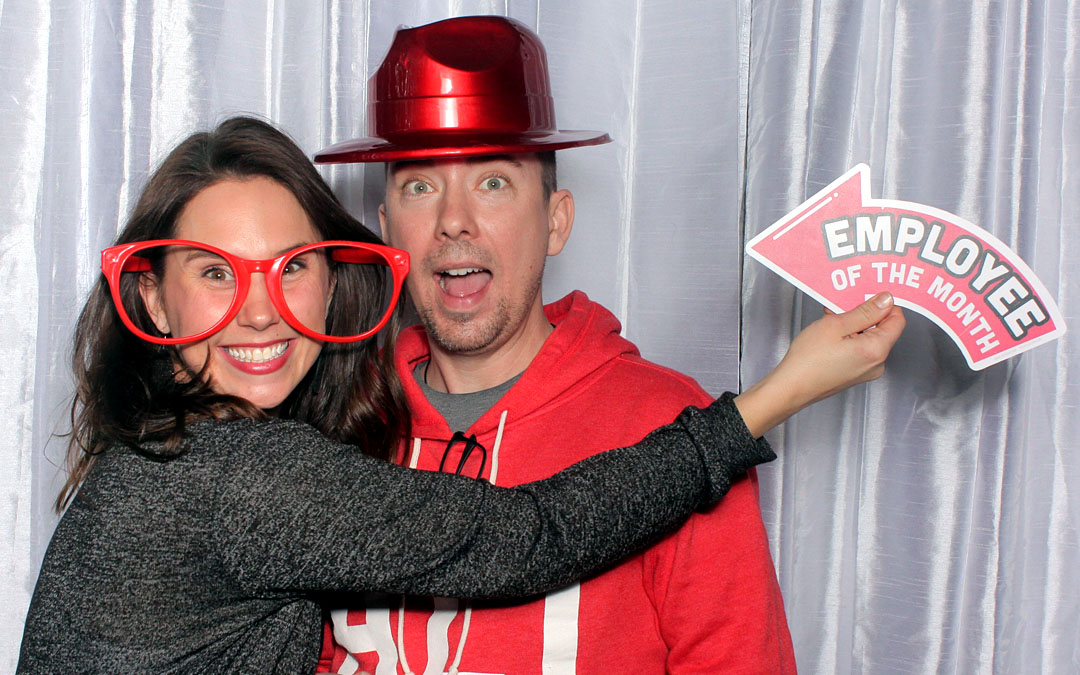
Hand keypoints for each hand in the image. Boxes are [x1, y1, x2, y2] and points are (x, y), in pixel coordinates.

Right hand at [735, 292, 905, 436]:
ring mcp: (867, 371)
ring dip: (854, 327)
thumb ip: (865, 311)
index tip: (867, 297)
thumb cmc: (808, 360)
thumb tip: (886, 300)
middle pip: (883, 329)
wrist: (791, 388)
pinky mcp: (856, 375)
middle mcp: (877, 364)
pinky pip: (860, 350)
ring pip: (869, 339)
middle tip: (841, 308)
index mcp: (876, 350)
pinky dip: (849, 339)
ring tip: (830, 323)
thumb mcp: (836, 325)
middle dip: (864, 315)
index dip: (884, 305)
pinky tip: (830, 337)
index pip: (898, 320)